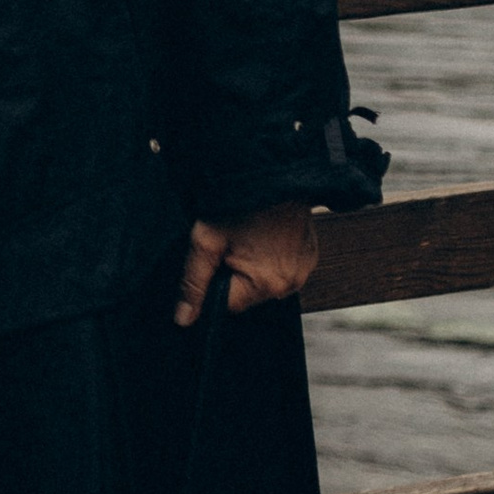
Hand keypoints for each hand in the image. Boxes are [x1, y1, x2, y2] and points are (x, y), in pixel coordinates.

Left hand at [175, 201, 317, 328]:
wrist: (272, 174)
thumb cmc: (239, 204)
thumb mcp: (206, 240)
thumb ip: (193, 282)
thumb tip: (184, 319)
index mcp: (266, 284)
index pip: (229, 305)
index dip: (215, 283)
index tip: (215, 258)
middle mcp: (291, 283)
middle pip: (248, 295)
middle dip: (235, 274)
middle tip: (232, 243)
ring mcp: (304, 270)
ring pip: (264, 282)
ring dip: (253, 266)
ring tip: (250, 237)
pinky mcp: (310, 257)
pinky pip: (282, 268)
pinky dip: (270, 257)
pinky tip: (265, 236)